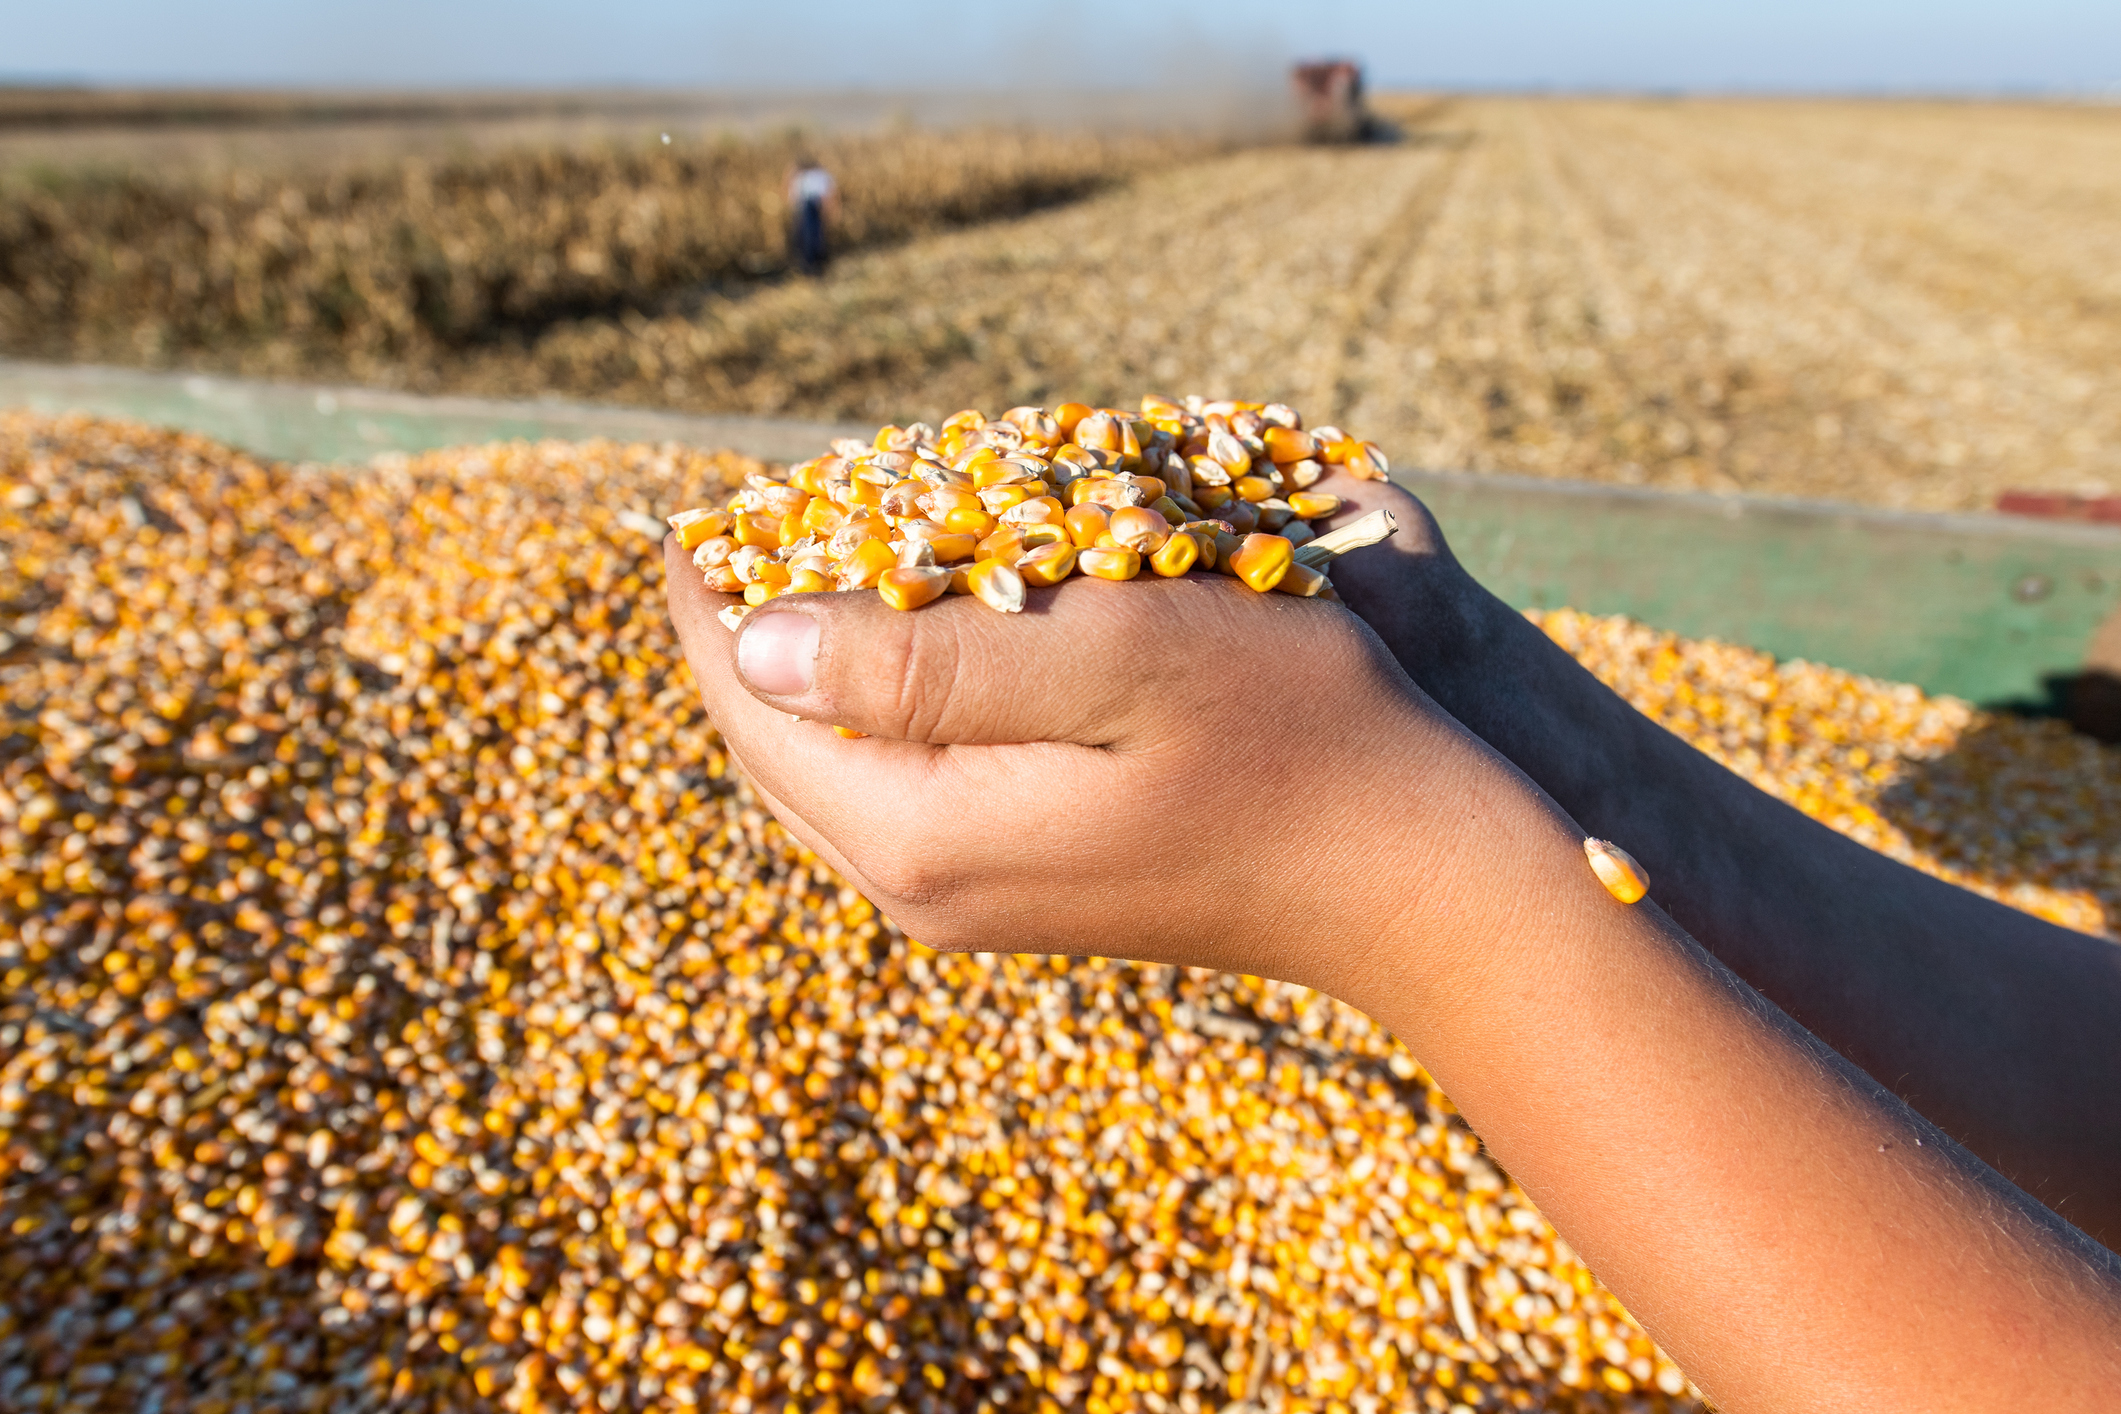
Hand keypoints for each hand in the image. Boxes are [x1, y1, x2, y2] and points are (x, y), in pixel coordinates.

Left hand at [663, 534, 1514, 993]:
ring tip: (824, 563)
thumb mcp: (1117, 656)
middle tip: (757, 521)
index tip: (704, 507)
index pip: (749, 703)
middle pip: (771, 745)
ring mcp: (969, 900)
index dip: (714, 597)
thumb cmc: (1293, 738)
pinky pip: (897, 786)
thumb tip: (751, 644)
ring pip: (828, 769)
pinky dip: (882, 706)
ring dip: (815, 666)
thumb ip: (924, 655)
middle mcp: (921, 886)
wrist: (1410, 880)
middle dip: (750, 630)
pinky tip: (919, 641)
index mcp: (921, 831)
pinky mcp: (1018, 888)